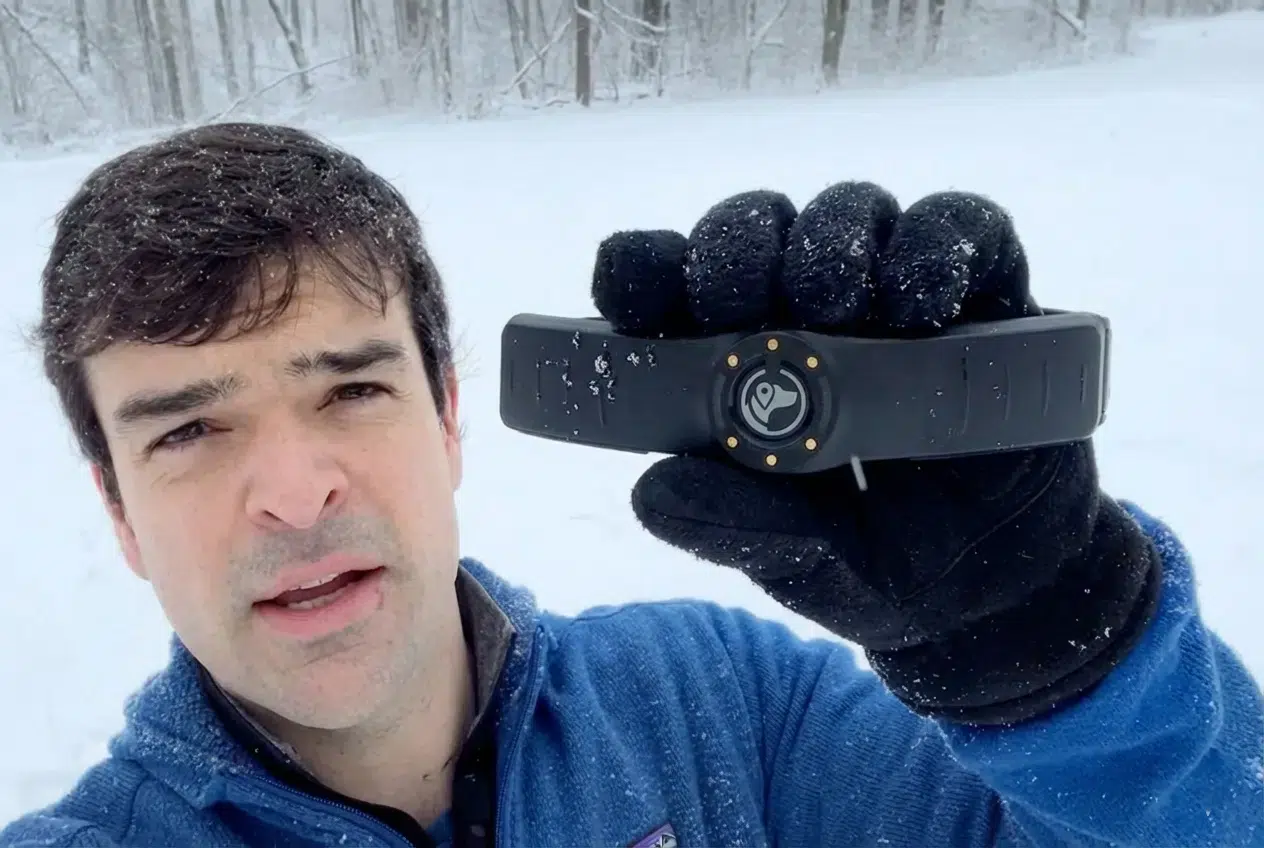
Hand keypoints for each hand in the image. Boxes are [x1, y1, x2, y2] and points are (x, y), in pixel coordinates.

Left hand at [590, 181, 1160, 725]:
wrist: (1000, 597)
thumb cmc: (878, 567)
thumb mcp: (800, 561)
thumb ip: (732, 525)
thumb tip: (649, 489)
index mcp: (740, 370)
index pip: (675, 294)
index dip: (645, 271)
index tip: (627, 280)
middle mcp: (809, 319)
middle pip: (758, 234)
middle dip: (739, 251)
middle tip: (745, 297)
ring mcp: (895, 301)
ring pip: (851, 215)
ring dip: (834, 239)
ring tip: (838, 300)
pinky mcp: (985, 297)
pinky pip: (964, 229)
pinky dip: (940, 243)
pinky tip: (925, 295)